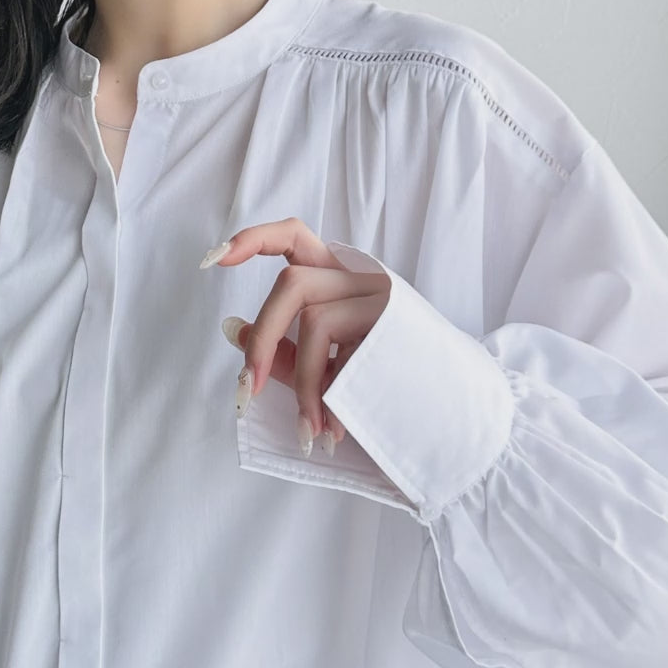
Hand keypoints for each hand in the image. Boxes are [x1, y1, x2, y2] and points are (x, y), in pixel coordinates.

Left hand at [199, 217, 391, 458]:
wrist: (454, 418)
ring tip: (308, 430)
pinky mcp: (394, 322)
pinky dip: (325, 397)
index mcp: (344, 281)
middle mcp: (364, 279)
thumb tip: (235, 329)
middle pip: (293, 282)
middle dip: (262, 340)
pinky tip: (334, 429)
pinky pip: (340, 353)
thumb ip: (284, 351)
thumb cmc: (386, 393)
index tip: (214, 259)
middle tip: (246, 391)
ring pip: (314, 319)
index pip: (297, 238)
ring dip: (301, 383)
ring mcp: (382, 297)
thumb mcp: (326, 370)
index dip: (255, 239)